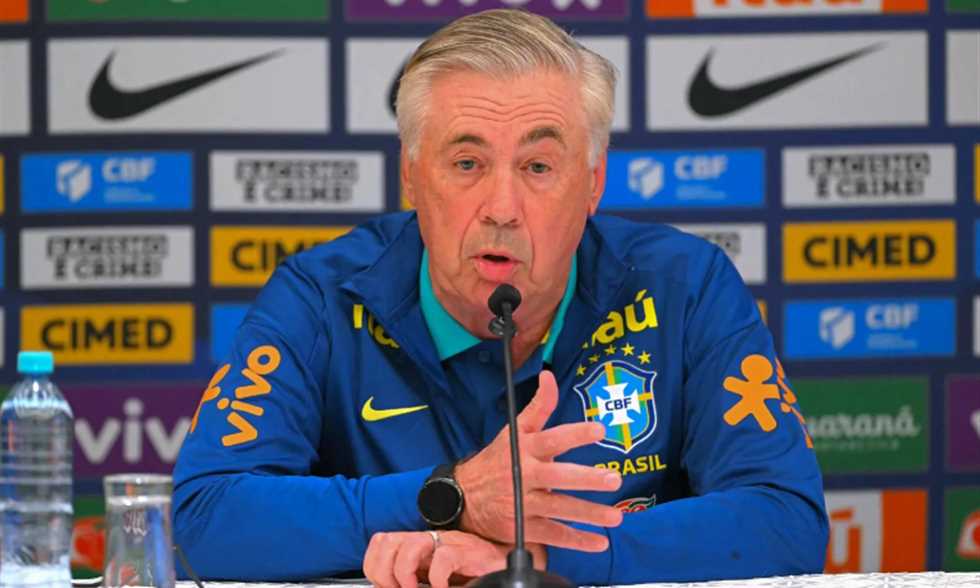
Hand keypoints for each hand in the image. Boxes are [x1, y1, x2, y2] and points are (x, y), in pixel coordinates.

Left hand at [364, 530, 540, 587]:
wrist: (507, 566)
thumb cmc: (474, 575)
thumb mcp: (435, 579)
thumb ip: (416, 581)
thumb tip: (390, 587)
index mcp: (419, 547)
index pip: (380, 543)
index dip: (375, 567)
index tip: (388, 587)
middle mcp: (431, 541)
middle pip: (386, 541)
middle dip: (386, 572)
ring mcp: (449, 543)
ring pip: (410, 544)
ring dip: (406, 574)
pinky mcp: (469, 551)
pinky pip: (444, 557)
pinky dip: (438, 579)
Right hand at [455, 370, 622, 551]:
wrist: (464, 496)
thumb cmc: (498, 460)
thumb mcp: (515, 430)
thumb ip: (539, 406)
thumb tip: (549, 376)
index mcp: (525, 448)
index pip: (552, 438)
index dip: (575, 434)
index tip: (600, 430)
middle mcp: (524, 475)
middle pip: (557, 477)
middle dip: (586, 478)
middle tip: (614, 479)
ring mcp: (523, 503)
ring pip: (559, 509)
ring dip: (589, 514)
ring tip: (616, 517)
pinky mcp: (522, 528)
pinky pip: (553, 535)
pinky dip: (577, 540)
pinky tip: (599, 542)